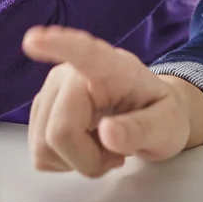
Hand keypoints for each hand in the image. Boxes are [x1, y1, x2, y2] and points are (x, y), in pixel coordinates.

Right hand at [22, 25, 202, 176]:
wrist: (152, 116)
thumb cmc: (161, 115)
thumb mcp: (168, 126)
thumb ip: (141, 130)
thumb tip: (108, 133)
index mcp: (111, 67)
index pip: (83, 53)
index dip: (58, 46)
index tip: (34, 40)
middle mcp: (72, 73)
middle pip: (59, 131)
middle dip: (88, 159)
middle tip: (117, 155)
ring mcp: (51, 91)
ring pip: (44, 147)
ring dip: (76, 160)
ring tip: (104, 147)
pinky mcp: (40, 111)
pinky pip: (40, 153)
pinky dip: (64, 161)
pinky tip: (86, 146)